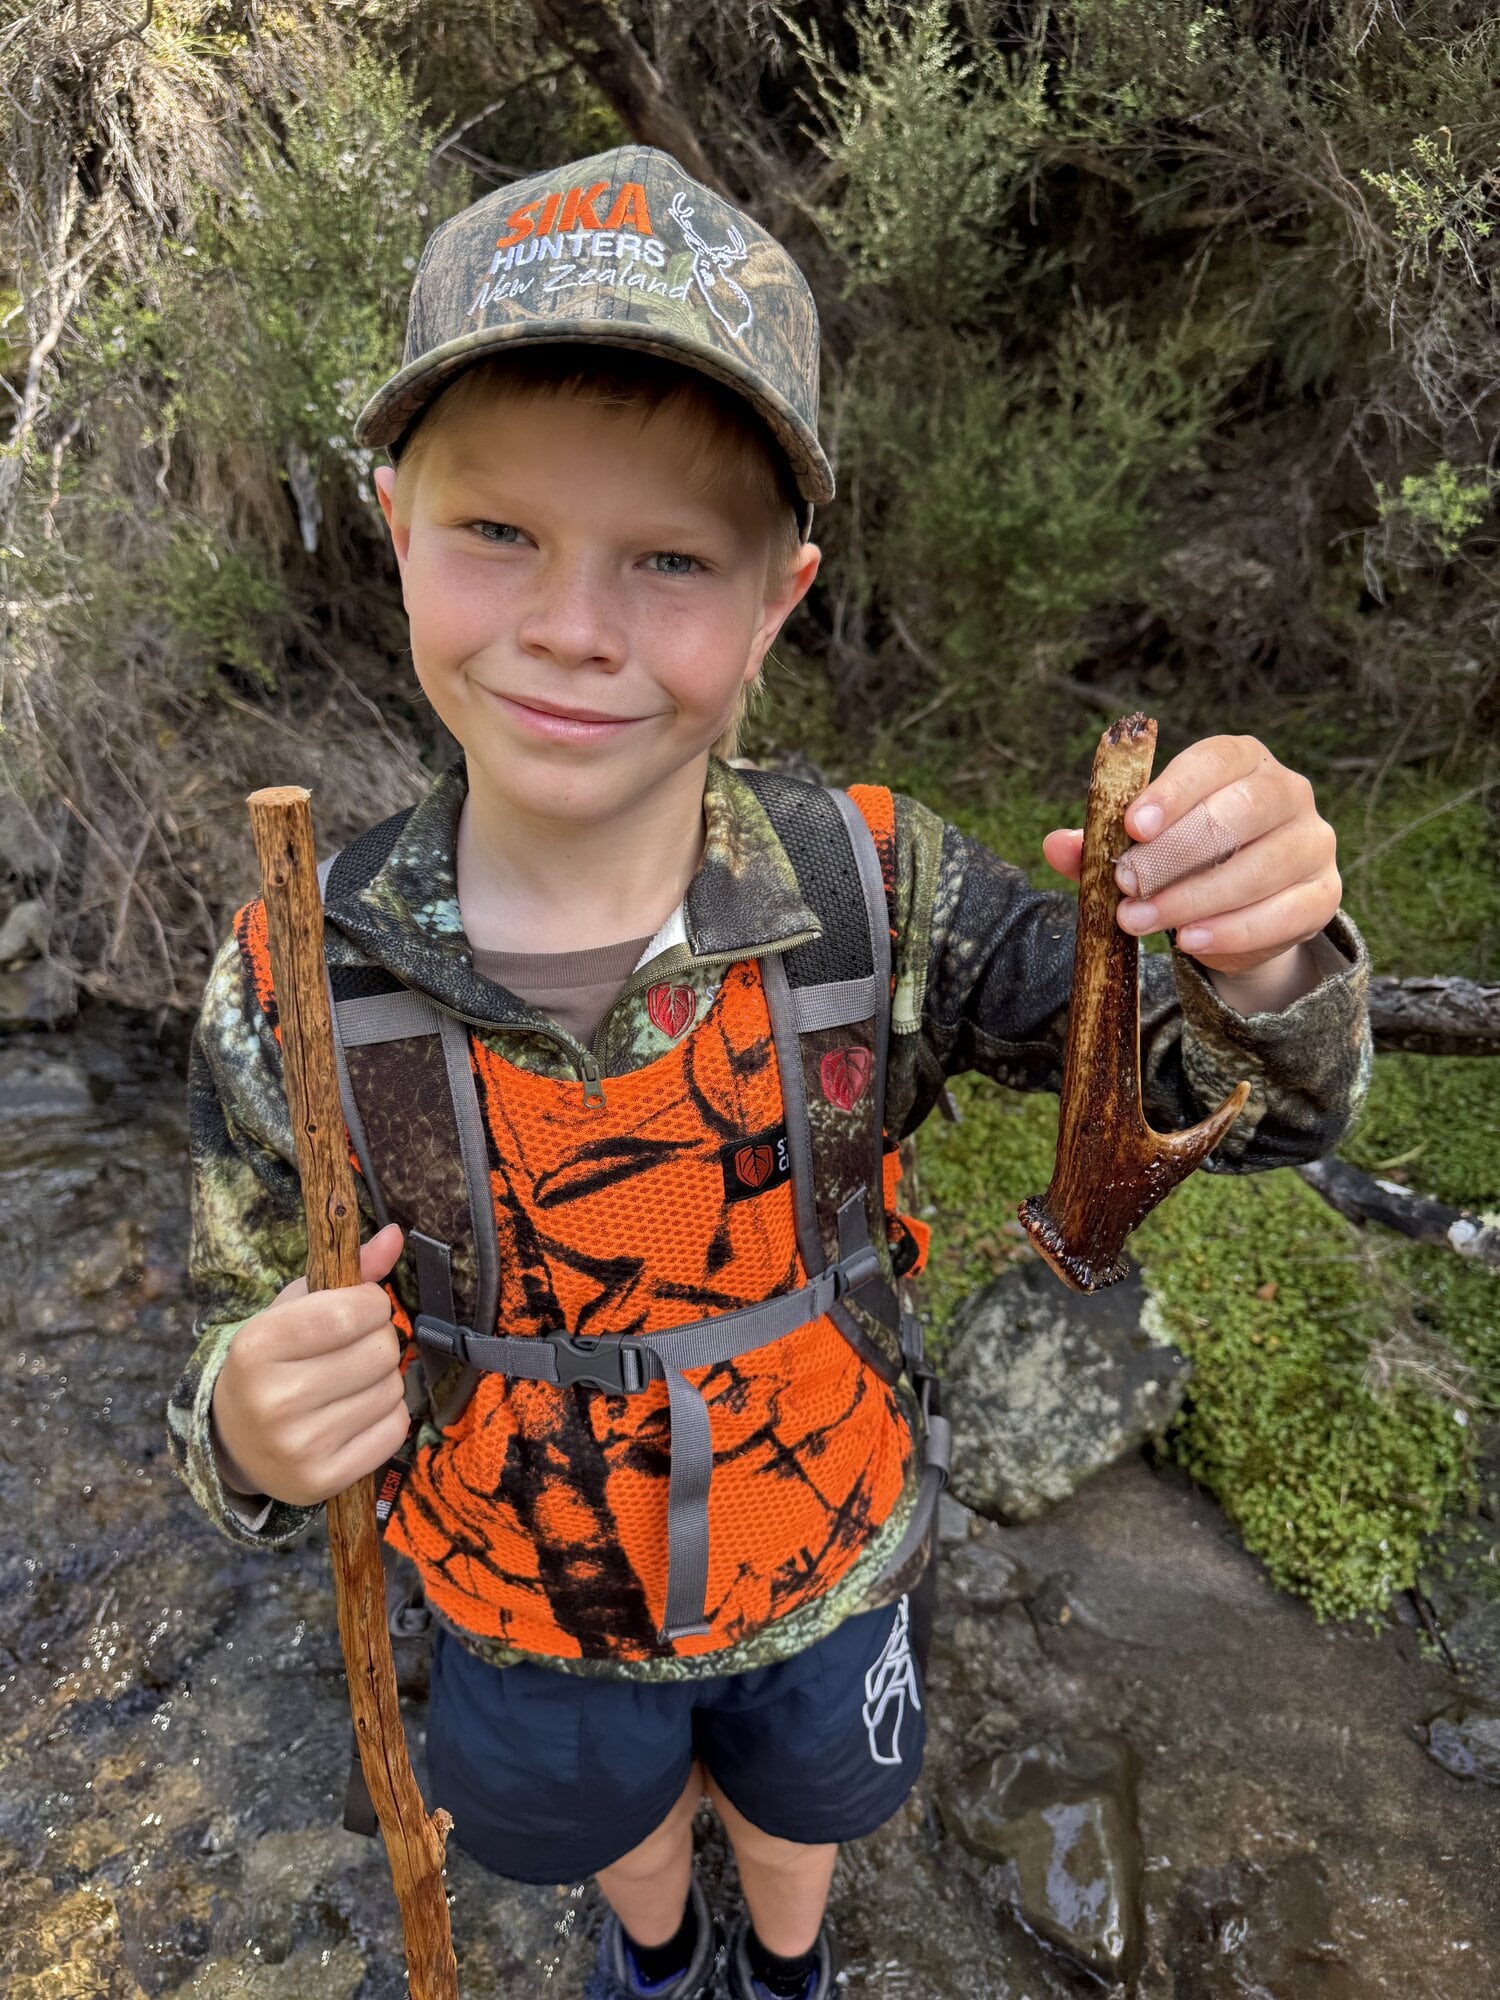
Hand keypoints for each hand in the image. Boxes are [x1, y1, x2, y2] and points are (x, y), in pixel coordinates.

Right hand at [210, 1222, 408, 1506]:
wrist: (234, 1440)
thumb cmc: (273, 1362)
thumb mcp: (293, 1310)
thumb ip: (347, 1273)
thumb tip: (397, 1235)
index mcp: (256, 1347)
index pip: (346, 1312)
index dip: (371, 1303)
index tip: (362, 1307)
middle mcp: (273, 1400)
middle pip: (379, 1351)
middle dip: (380, 1340)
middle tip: (355, 1348)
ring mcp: (297, 1446)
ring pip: (392, 1388)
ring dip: (384, 1379)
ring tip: (351, 1383)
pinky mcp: (321, 1481)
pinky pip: (395, 1429)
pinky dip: (388, 1415)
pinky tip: (356, 1414)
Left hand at [1042, 733, 1340, 979]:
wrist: (1237, 911)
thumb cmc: (1182, 860)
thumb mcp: (1139, 848)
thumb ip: (1100, 843)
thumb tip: (1055, 845)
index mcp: (1241, 760)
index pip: (1214, 761)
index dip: (1173, 792)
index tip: (1132, 827)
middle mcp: (1288, 791)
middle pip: (1239, 812)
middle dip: (1175, 852)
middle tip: (1125, 884)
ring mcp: (1312, 843)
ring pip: (1260, 867)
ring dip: (1192, 899)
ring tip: (1138, 920)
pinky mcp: (1322, 896)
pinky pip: (1284, 914)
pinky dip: (1231, 931)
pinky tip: (1188, 942)